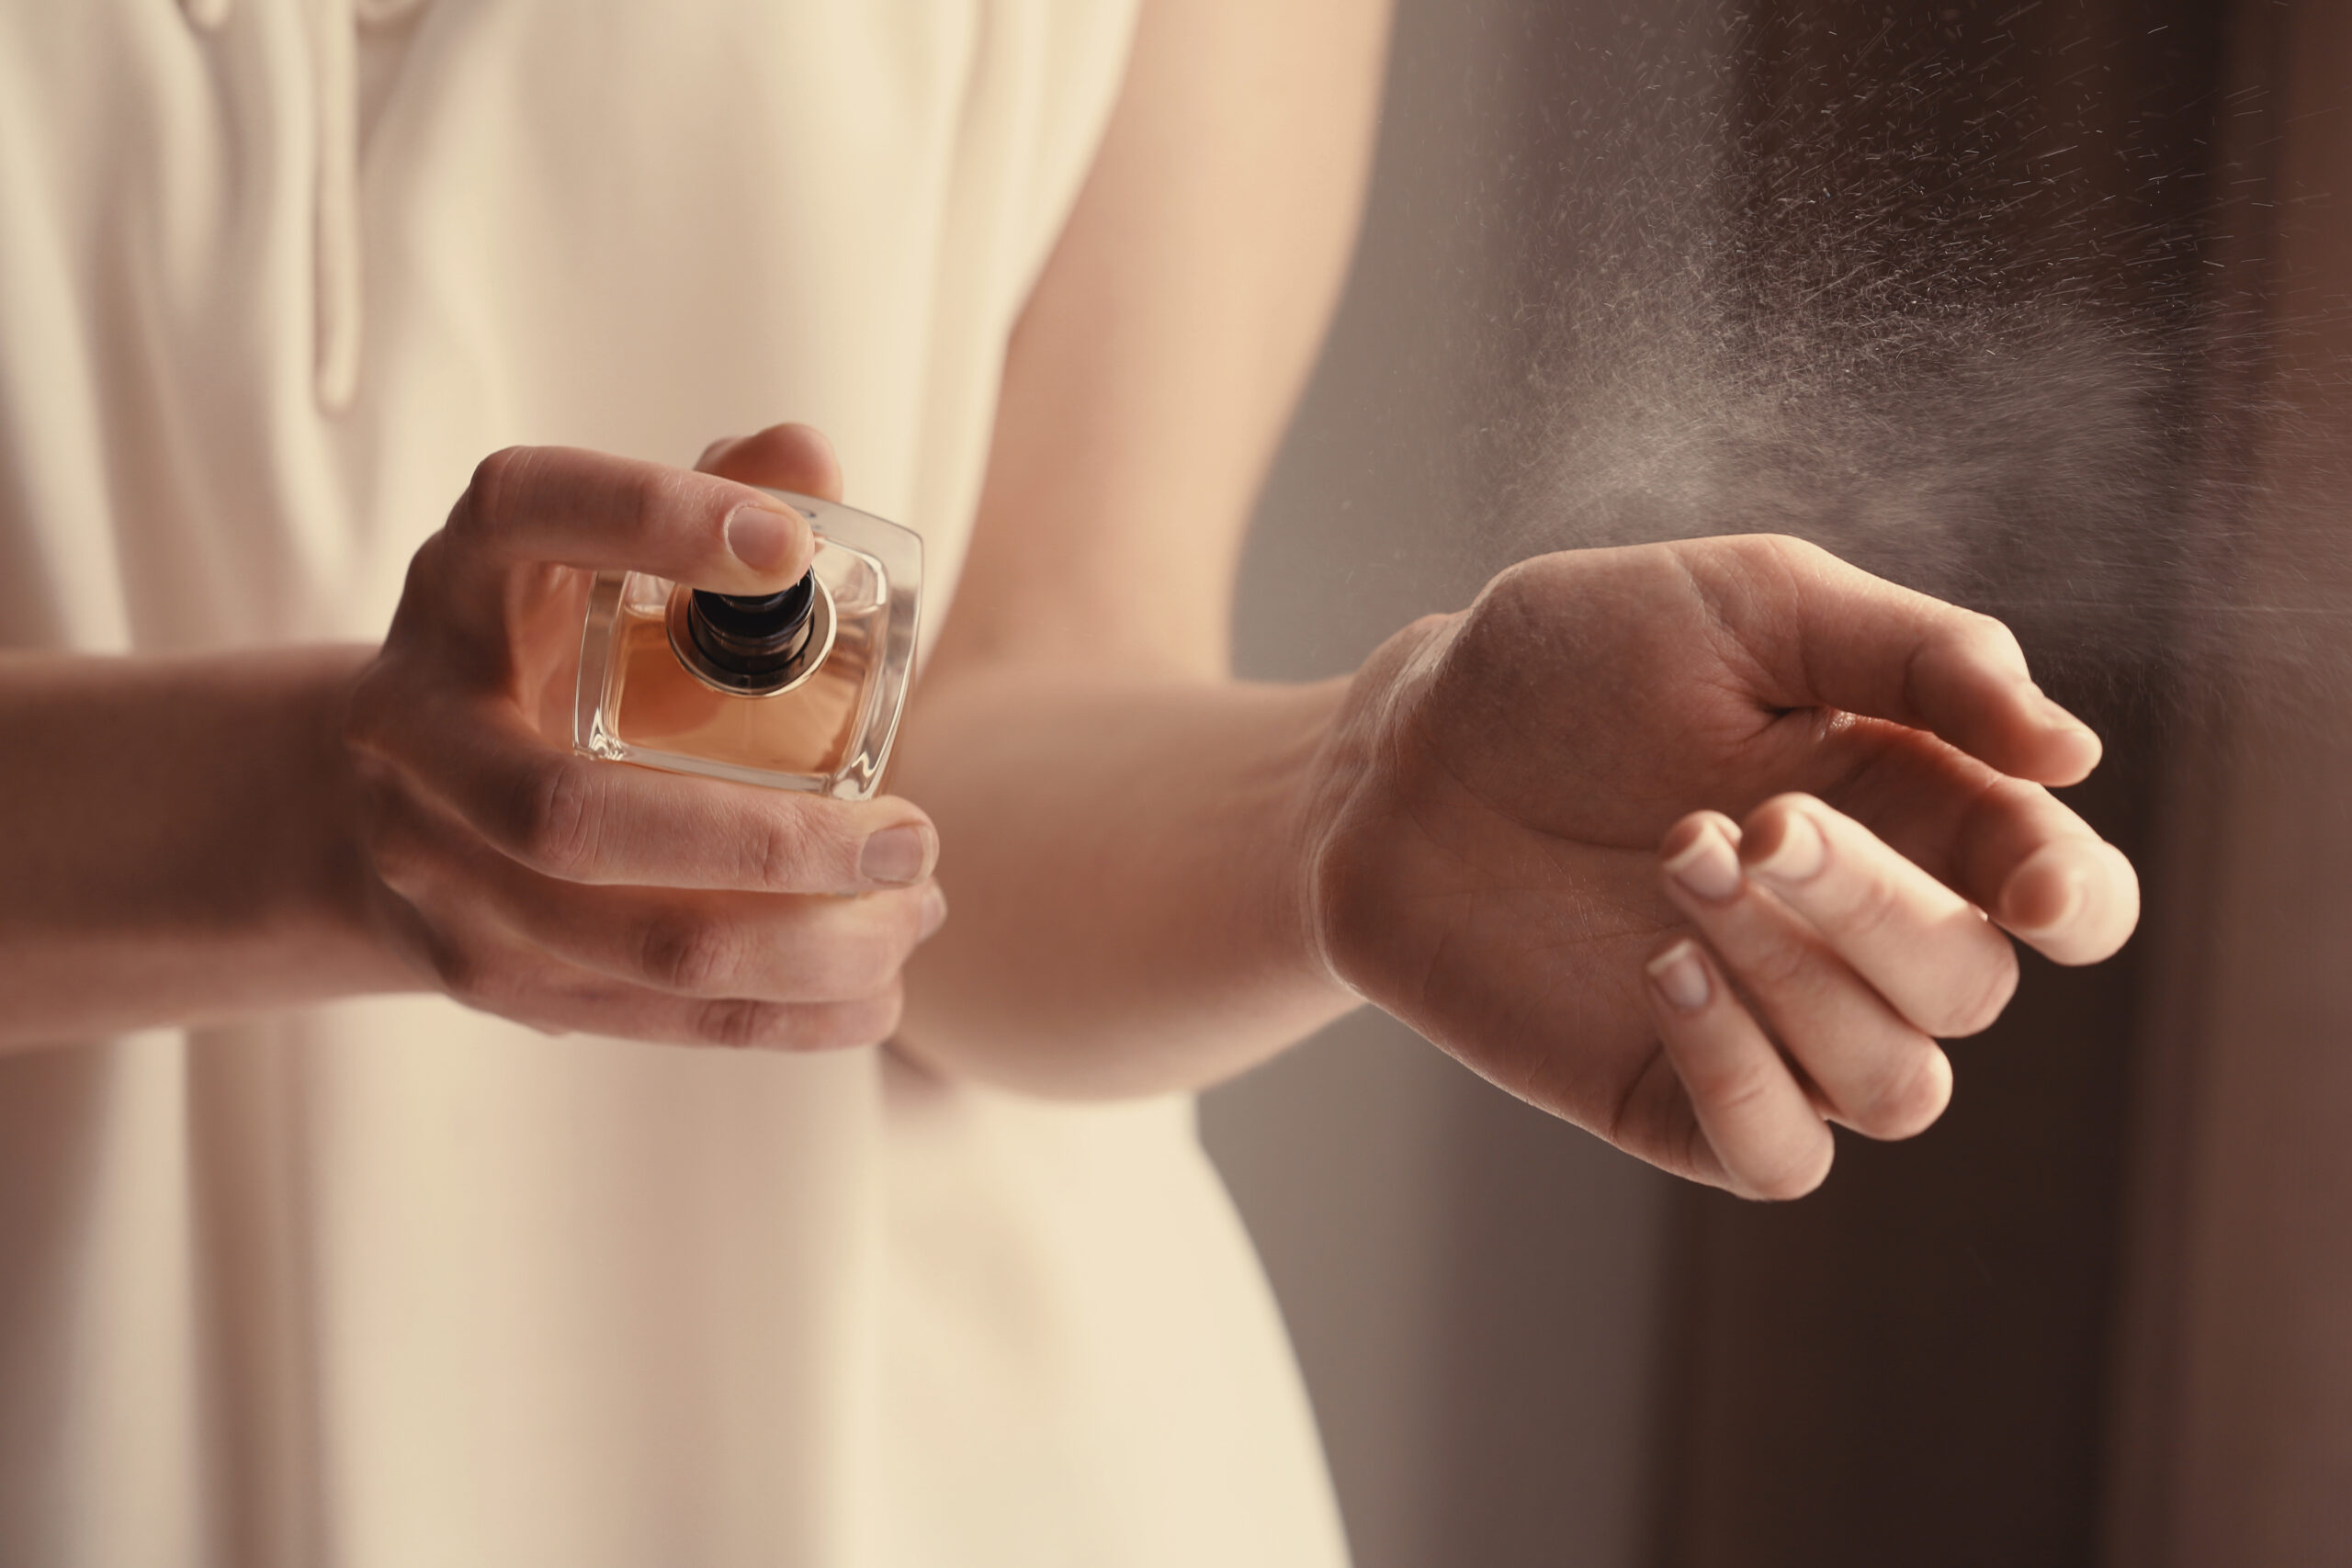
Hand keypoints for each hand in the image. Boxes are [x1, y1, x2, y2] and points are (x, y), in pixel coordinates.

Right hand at [343, 424, 945, 1047]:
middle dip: (770, 842)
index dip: (651, 520)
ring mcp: (434, 869)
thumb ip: (710, 494)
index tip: (791, 547)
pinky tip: (876, 994)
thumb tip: (807, 459)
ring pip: (624, 942)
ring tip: (917, 909)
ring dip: (801, 944)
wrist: (385, 798)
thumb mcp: (597, 557)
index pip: (532, 516)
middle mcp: (415, 726)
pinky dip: (779, 1016)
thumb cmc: (545, 646)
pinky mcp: (485, 975)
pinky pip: (645, 1019)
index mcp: (459, 583)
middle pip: (572, 816)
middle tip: (916, 833)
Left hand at [1305, 535, 2137, 1197]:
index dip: (2073, 902)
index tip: (2027, 882)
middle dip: (1872, 907)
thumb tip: (2074, 755)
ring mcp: (1773, 1025)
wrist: (1403, 750)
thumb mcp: (1748, 605)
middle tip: (1747, 822)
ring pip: (1895, 1084)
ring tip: (1676, 860)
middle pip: (1971, 988)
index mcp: (1911, 807)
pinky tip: (1665, 970)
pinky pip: (1781, 1157)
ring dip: (1798, 977)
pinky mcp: (1673, 1096)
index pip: (2064, 894)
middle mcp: (1860, 932)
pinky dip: (1745, 1076)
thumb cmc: (1571, 661)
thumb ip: (1918, 656)